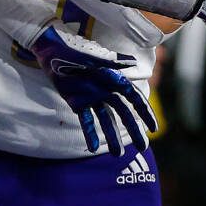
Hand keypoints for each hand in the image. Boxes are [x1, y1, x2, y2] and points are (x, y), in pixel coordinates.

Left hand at [29, 21, 157, 156]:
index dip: (145, 113)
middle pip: (124, 113)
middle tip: (143, 147)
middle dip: (134, 130)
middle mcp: (107, 90)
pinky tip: (93, 148)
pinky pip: (87, 121)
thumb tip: (134, 62)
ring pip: (107, 120)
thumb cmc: (75, 50)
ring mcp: (93, 97)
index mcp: (115, 79)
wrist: (51, 51)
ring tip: (118, 155)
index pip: (135, 99)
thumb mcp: (95, 57)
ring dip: (113, 136)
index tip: (154, 129)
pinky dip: (90, 134)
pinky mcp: (78, 102)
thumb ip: (114, 62)